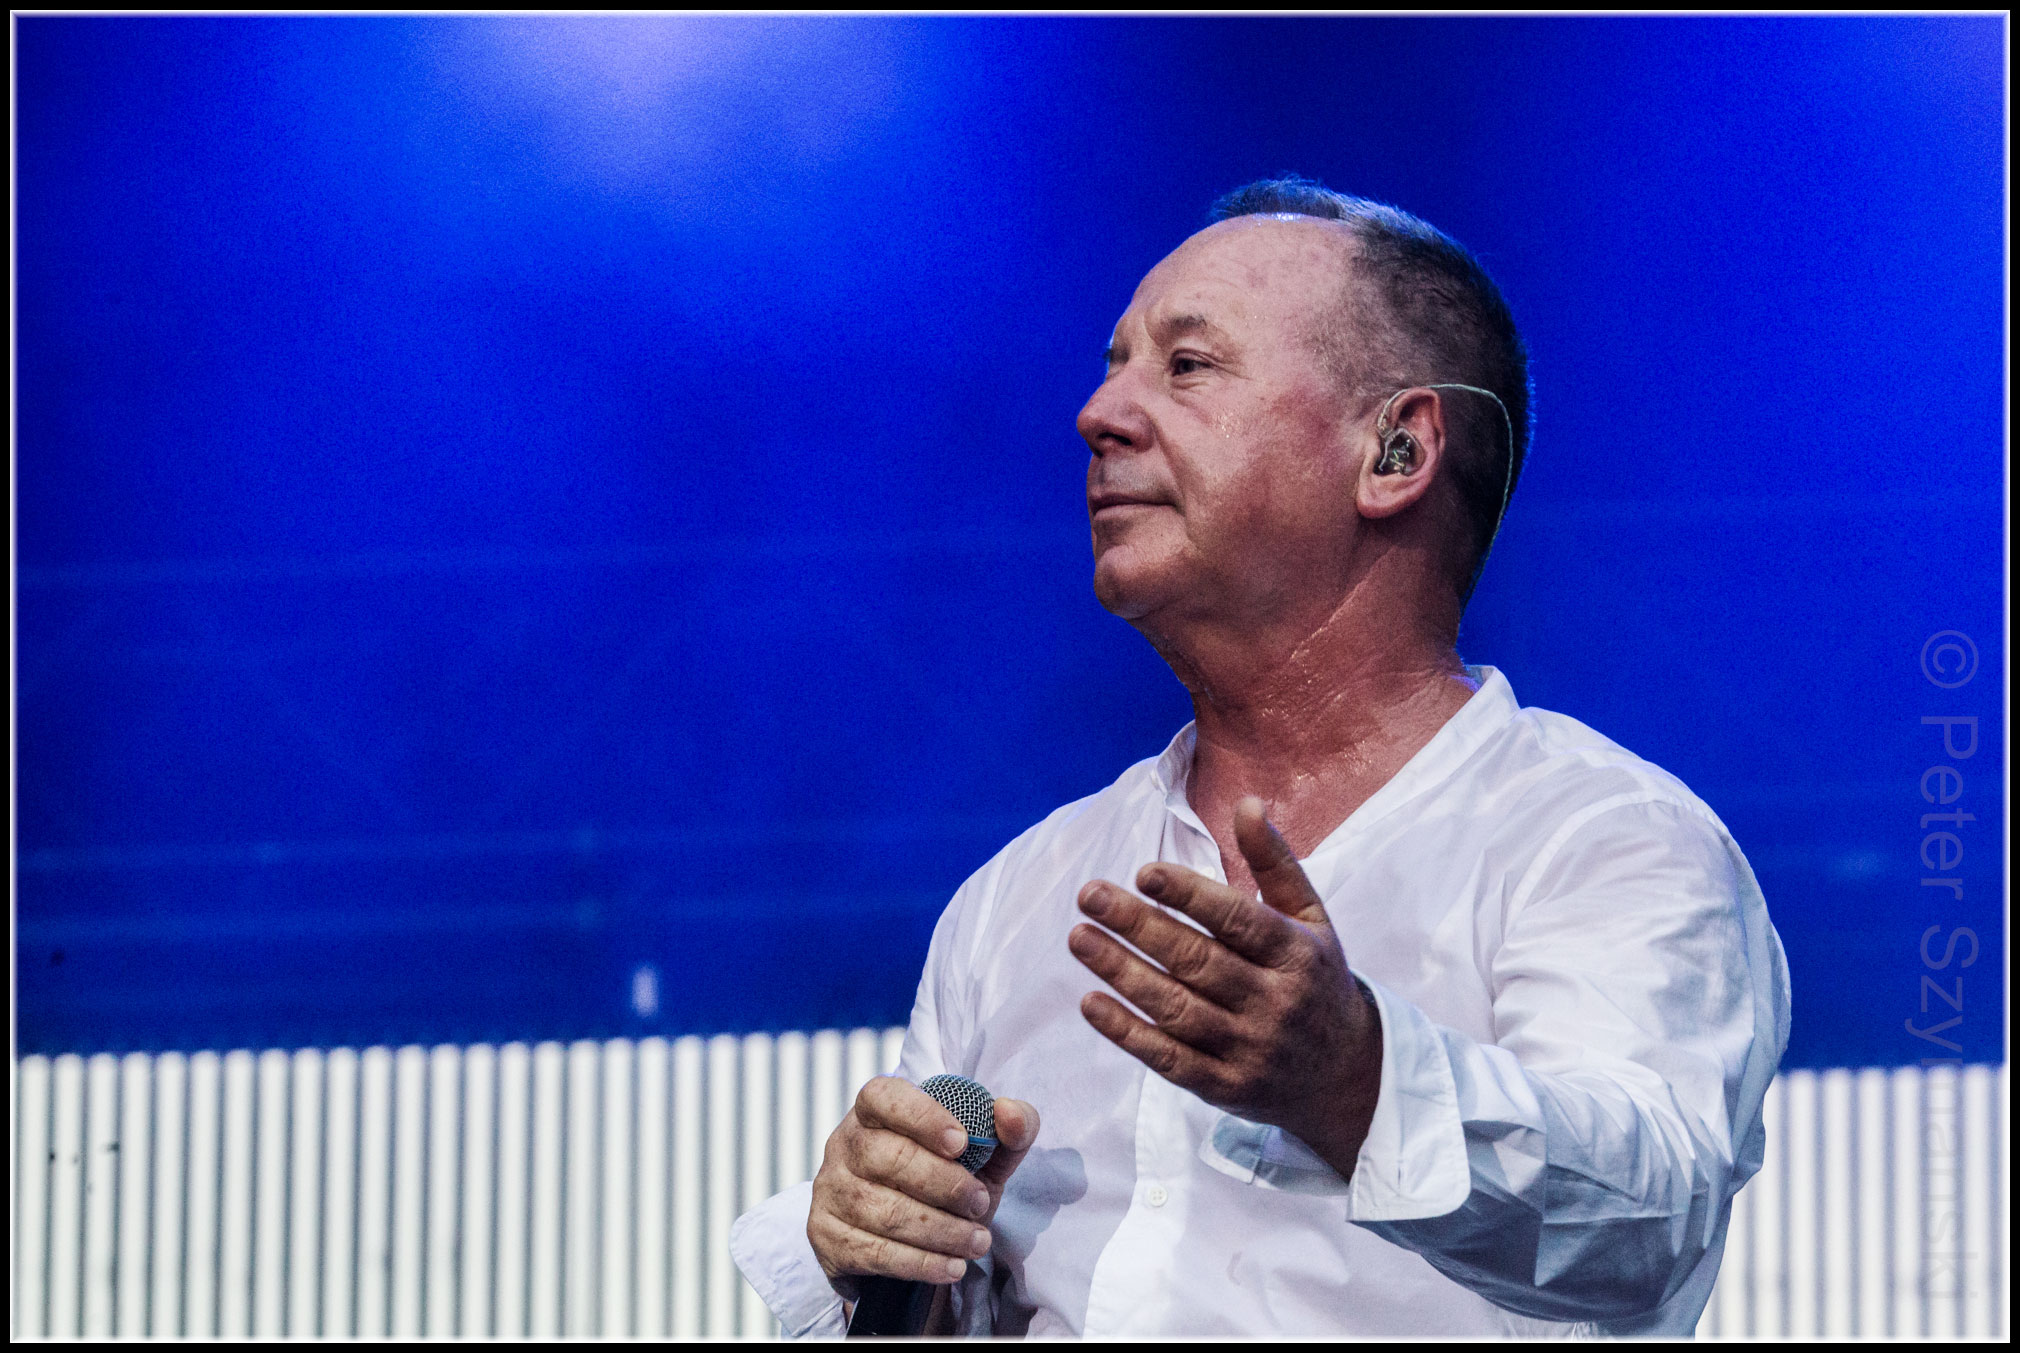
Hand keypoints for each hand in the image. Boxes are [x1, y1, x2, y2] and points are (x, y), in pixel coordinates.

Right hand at [807, 1075, 1039, 1296]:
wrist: (904, 1239)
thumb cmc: (945, 1181)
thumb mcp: (982, 1156)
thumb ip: (1008, 1130)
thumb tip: (1010, 1112)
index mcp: (874, 1109)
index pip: (885, 1097)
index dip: (922, 1117)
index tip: (962, 1143)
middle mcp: (843, 1144)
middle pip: (889, 1159)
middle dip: (945, 1185)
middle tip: (981, 1204)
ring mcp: (830, 1190)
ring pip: (884, 1211)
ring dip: (940, 1231)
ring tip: (977, 1241)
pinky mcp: (826, 1235)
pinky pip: (874, 1252)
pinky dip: (920, 1263)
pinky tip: (952, 1266)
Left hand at [1069, 795, 1381, 1177]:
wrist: (1347, 1075)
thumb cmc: (1315, 978)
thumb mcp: (1311, 918)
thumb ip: (1275, 862)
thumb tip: (1247, 803)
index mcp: (1296, 954)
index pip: (1238, 921)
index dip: (1190, 895)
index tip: (1144, 871)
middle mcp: (1273, 1003)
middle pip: (1197, 961)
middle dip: (1138, 926)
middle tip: (1089, 894)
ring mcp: (1248, 1049)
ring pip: (1176, 1009)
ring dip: (1121, 972)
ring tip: (1079, 937)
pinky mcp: (1224, 1087)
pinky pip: (1168, 1059)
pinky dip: (1127, 1032)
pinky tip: (1091, 1001)